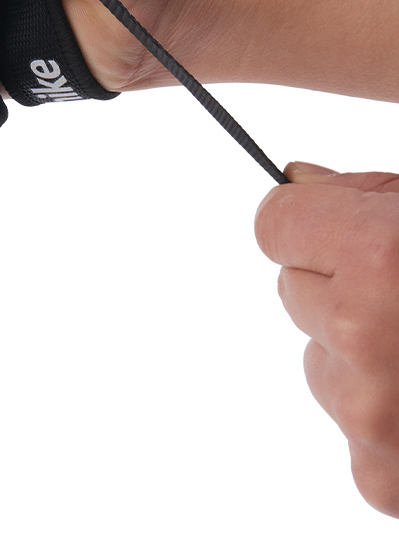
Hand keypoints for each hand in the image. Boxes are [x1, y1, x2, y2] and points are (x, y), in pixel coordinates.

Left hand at [255, 163, 398, 517]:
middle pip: (294, 291)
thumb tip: (298, 183)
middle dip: (340, 286)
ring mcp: (373, 415)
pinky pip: (355, 432)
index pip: (275, 225)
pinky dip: (390, 422)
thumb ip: (362, 197)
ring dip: (361, 357)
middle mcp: (364, 335)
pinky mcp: (385, 479)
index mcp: (380, 257)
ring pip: (320, 363)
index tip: (341, 229)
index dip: (313, 224)